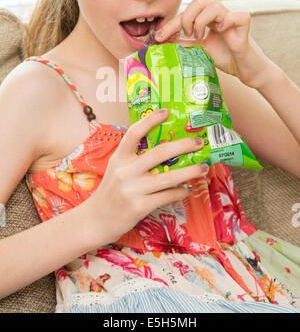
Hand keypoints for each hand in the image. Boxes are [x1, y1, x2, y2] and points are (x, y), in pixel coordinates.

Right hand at [87, 108, 208, 246]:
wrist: (96, 220)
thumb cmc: (111, 192)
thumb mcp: (117, 169)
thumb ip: (133, 158)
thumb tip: (164, 148)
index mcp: (119, 158)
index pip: (134, 133)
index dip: (150, 120)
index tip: (166, 111)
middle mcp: (126, 171)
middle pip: (159, 153)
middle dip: (183, 145)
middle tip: (199, 142)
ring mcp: (133, 189)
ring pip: (168, 177)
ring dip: (190, 171)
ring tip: (204, 167)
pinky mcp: (139, 207)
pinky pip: (167, 196)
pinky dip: (181, 191)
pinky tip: (188, 189)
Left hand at [155, 0, 271, 88]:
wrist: (246, 70)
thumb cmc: (226, 58)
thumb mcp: (200, 51)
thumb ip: (185, 45)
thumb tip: (164, 43)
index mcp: (208, 19)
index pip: (187, 13)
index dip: (171, 24)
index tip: (158, 37)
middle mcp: (219, 15)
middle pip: (199, 0)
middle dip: (187, 17)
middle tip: (187, 34)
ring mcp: (232, 18)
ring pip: (214, 5)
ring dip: (202, 21)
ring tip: (201, 36)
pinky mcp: (244, 26)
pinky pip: (236, 16)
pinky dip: (226, 22)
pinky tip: (221, 32)